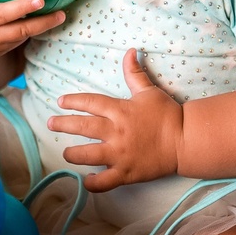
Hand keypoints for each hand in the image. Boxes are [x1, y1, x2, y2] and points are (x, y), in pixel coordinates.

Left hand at [50, 48, 183, 191]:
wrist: (185, 140)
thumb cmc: (167, 114)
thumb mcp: (149, 90)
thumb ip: (134, 73)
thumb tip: (130, 51)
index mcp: (120, 111)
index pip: (90, 103)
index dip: (73, 101)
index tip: (60, 102)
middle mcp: (116, 132)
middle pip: (82, 127)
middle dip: (63, 124)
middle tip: (50, 123)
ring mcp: (120, 154)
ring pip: (87, 155)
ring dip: (72, 154)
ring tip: (65, 152)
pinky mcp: (126, 173)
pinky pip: (104, 182)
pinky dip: (93, 183)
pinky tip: (86, 180)